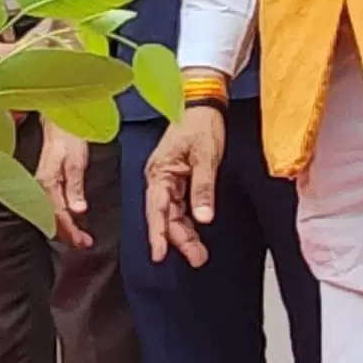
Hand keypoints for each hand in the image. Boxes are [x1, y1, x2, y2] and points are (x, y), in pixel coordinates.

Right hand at [40, 125, 91, 249]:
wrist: (58, 122)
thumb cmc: (68, 138)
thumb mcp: (76, 162)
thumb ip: (75, 187)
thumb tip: (78, 210)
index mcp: (46, 183)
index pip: (58, 215)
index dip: (71, 232)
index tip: (85, 242)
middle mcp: (39, 187)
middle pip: (51, 220)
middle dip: (68, 235)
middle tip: (85, 243)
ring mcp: (40, 186)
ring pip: (49, 215)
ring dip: (64, 229)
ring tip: (80, 238)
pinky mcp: (44, 184)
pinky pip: (49, 207)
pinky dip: (60, 218)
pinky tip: (69, 222)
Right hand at [142, 102, 225, 268]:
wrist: (202, 105)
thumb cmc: (200, 125)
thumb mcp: (206, 157)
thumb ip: (203, 189)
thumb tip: (203, 218)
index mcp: (159, 172)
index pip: (157, 210)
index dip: (158, 234)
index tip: (159, 255)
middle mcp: (159, 179)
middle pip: (165, 217)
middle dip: (179, 239)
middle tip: (197, 257)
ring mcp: (167, 180)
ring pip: (172, 214)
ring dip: (184, 234)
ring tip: (199, 253)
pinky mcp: (177, 179)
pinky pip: (179, 207)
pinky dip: (187, 221)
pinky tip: (195, 233)